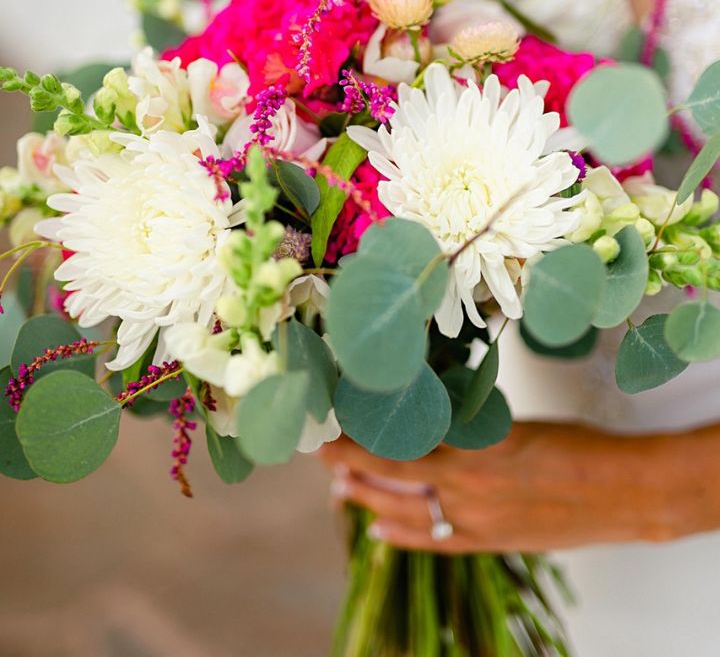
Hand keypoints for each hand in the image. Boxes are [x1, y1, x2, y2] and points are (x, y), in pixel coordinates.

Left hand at [321, 421, 719, 553]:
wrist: (621, 493)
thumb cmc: (574, 446)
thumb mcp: (512, 423)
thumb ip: (466, 426)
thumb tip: (424, 416)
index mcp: (471, 443)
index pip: (397, 438)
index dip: (358, 434)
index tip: (329, 423)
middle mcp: (465, 483)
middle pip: (392, 472)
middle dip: (352, 462)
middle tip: (321, 452)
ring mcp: (475, 518)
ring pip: (405, 508)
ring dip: (370, 497)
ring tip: (340, 489)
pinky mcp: (489, 541)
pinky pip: (434, 540)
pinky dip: (403, 535)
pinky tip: (378, 531)